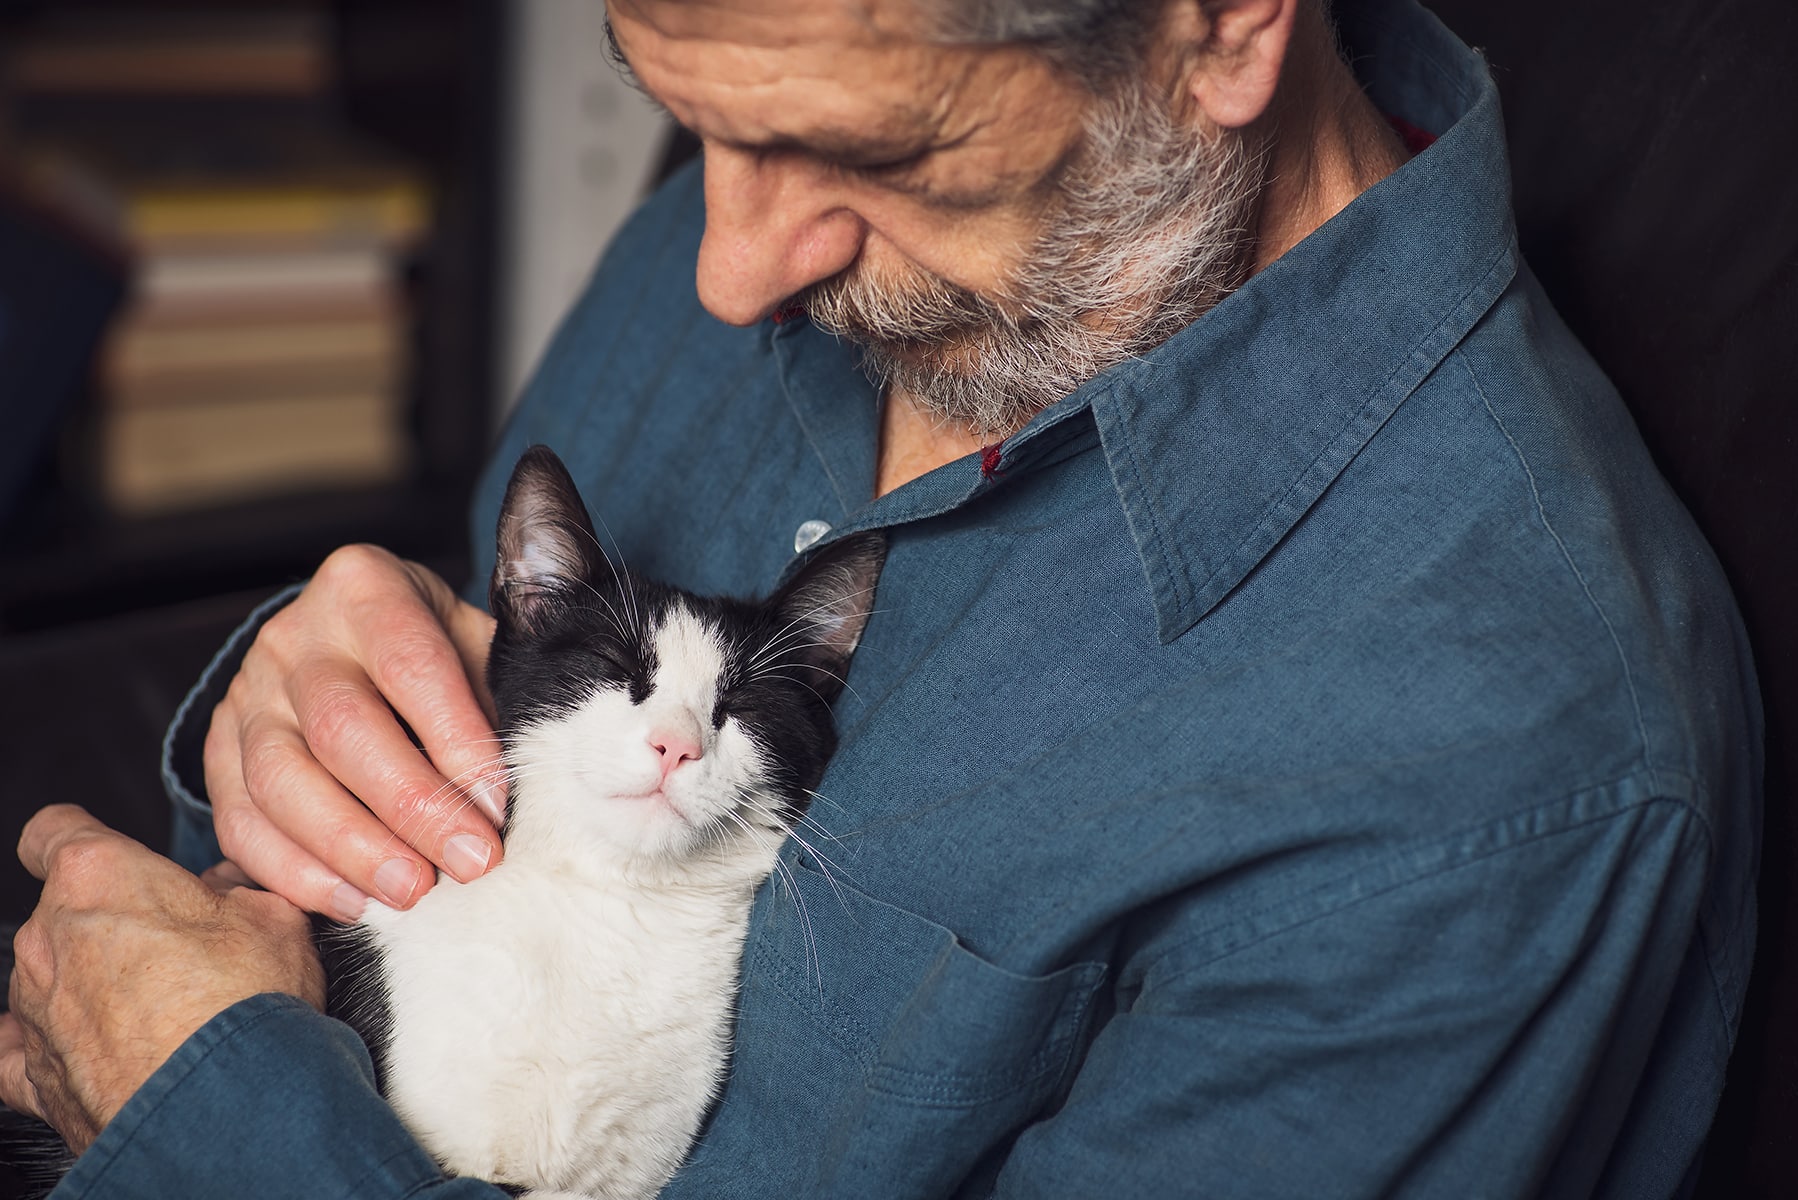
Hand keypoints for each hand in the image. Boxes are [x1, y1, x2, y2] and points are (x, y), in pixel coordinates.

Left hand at [0, 806, 324, 1152]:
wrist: (225, 1105)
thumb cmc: (244, 1002)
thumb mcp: (275, 916)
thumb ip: (241, 892)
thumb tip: (237, 890)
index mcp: (99, 876)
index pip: (54, 831)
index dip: (82, 838)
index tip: (111, 854)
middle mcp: (50, 936)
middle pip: (66, 911)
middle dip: (116, 922)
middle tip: (182, 944)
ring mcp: (34, 1007)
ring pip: (53, 978)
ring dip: (96, 985)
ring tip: (166, 1011)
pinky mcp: (32, 1073)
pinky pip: (25, 1051)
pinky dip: (54, 1048)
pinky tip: (95, 1052)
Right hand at [205, 543, 504, 917]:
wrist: (349, 641)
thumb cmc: (434, 650)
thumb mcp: (473, 642)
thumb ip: (500, 694)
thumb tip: (536, 781)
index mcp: (365, 588)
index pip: (413, 666)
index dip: (457, 740)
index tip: (498, 805)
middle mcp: (295, 638)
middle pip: (343, 729)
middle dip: (412, 807)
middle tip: (469, 863)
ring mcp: (246, 696)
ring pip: (283, 781)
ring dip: (353, 848)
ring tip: (414, 893)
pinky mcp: (217, 754)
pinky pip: (242, 822)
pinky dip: (296, 872)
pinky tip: (354, 902)